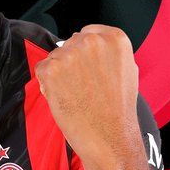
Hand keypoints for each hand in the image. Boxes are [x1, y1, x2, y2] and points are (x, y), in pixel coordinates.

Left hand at [34, 24, 139, 167]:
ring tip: (75, 95)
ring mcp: (70, 54)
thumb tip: (90, 46)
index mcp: (114, 38)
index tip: (86, 66)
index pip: (88, 33)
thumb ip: (108, 54)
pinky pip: (41, 69)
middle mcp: (92, 41)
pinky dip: (47, 83)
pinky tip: (63, 97)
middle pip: (70, 44)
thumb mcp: (127, 70)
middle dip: (71, 63)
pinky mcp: (51, 70)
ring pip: (55, 57)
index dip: (84, 52)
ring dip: (59, 73)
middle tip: (82, 86)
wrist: (110, 136)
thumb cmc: (119, 109)